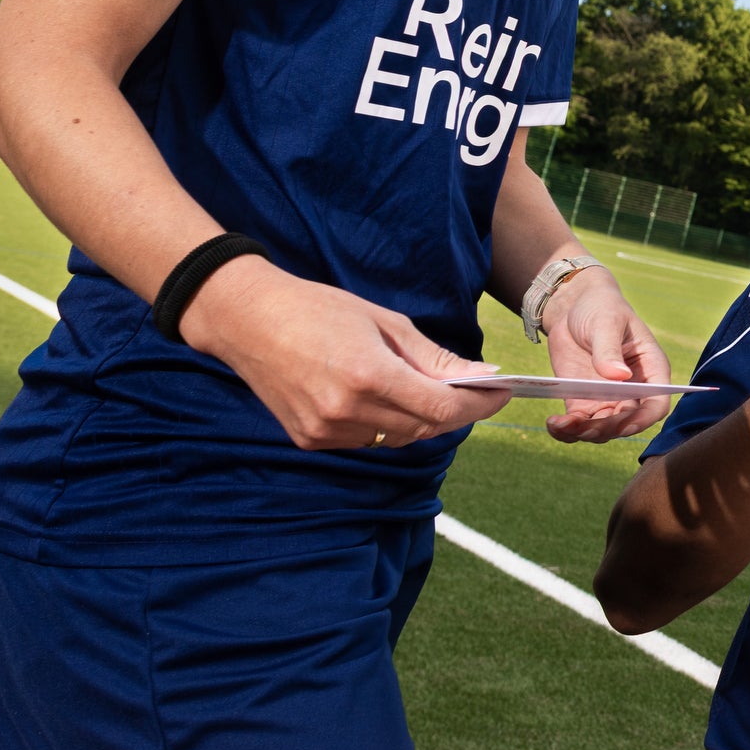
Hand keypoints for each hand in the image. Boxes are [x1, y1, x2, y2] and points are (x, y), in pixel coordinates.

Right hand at [180, 258, 508, 450]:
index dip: (478, 405)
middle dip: (455, 411)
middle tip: (473, 389)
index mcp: (369, 376)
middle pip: (424, 427)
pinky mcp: (310, 439)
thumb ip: (433, 357)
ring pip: (397, 437)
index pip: (441, 409)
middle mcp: (347, 411)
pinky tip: (383, 397)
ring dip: (420, 418)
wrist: (247, 320)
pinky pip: (367, 439)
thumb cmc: (319, 309)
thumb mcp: (385, 322)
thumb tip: (482, 377)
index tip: (502, 393)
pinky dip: (386, 423)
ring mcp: (325, 431)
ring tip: (424, 387)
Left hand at [539, 266, 675, 442]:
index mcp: (650, 371)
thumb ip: (610, 349)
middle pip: (627, 422)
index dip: (643, 419)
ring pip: (602, 429)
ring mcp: (607, 399)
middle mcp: (632, 391)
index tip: (625, 426)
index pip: (656, 404)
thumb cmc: (601, 308)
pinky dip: (566, 430)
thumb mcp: (607, 322)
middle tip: (583, 428)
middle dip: (607, 429)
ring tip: (562, 425)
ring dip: (584, 433)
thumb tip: (619, 377)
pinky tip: (553, 423)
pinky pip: (578, 424)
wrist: (573, 308)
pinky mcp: (582, 401)